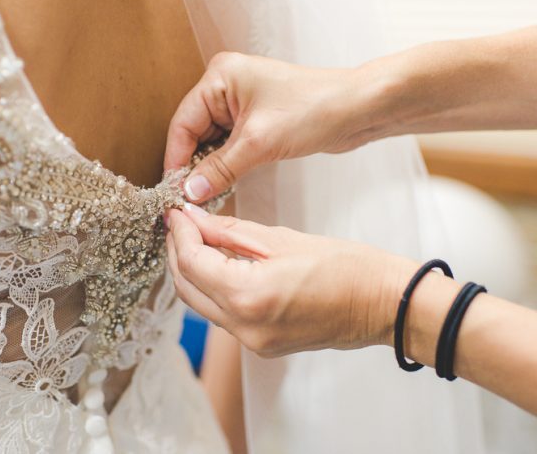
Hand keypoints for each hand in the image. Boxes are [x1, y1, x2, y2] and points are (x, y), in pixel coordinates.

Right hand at [164, 52, 370, 201]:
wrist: (360, 109)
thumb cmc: (315, 109)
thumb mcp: (259, 143)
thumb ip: (220, 169)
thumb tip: (190, 191)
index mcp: (221, 76)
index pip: (183, 122)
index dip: (176, 158)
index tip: (173, 189)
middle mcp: (227, 85)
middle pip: (194, 132)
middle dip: (193, 165)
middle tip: (189, 197)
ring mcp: (241, 101)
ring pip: (211, 141)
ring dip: (210, 167)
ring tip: (206, 195)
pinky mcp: (256, 118)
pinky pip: (229, 144)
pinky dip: (226, 164)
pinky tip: (224, 184)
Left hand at [165, 206, 417, 356]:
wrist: (384, 304)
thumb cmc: (344, 266)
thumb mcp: (281, 238)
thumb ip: (229, 231)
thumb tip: (192, 218)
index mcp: (248, 296)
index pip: (191, 263)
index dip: (179, 234)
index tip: (175, 212)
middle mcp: (243, 327)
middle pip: (186, 288)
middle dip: (177, 252)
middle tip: (179, 222)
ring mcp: (251, 342)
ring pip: (200, 304)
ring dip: (191, 271)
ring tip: (195, 238)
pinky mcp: (260, 345)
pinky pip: (221, 315)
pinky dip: (212, 287)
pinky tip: (217, 263)